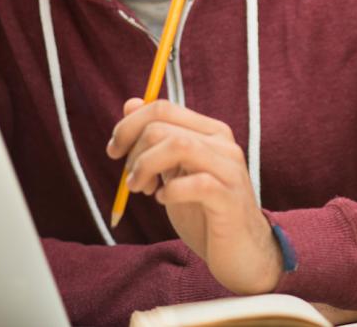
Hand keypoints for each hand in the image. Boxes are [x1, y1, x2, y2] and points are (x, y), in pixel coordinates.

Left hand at [106, 98, 282, 293]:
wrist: (242, 251)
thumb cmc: (205, 212)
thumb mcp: (174, 171)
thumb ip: (157, 139)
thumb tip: (131, 104)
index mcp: (209, 131)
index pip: (162, 107)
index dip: (129, 126)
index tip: (114, 151)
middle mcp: (223, 143)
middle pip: (163, 125)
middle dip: (134, 152)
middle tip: (132, 182)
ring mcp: (229, 169)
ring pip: (178, 145)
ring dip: (147, 167)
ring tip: (140, 190)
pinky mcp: (229, 198)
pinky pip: (195, 183)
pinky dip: (170, 191)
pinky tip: (164, 201)